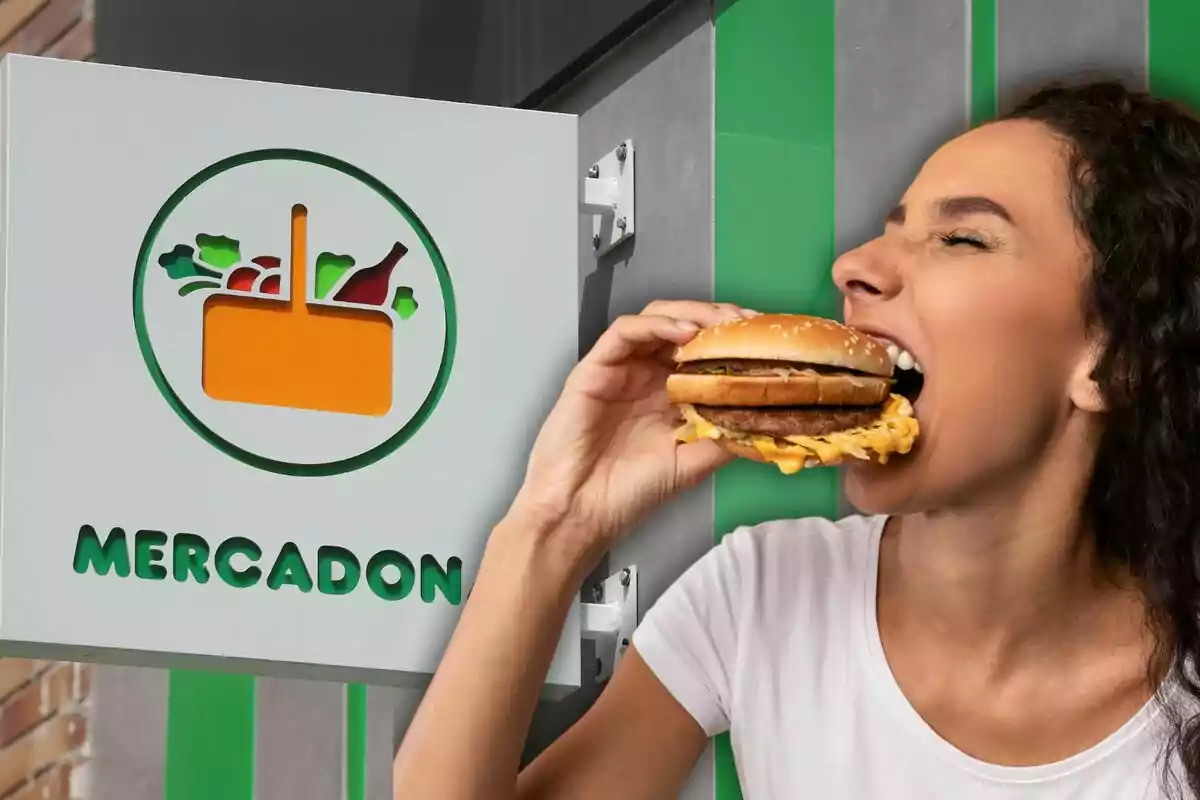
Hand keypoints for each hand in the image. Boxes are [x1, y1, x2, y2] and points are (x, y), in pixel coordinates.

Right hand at [510, 300, 756, 556]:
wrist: (581, 513)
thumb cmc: (625, 492)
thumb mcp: (692, 463)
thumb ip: (725, 437)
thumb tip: (765, 417)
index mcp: (667, 395)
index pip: (703, 350)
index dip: (733, 339)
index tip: (764, 337)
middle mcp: (644, 376)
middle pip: (683, 326)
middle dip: (718, 318)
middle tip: (747, 322)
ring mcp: (620, 370)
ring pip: (657, 319)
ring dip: (691, 314)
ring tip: (721, 323)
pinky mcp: (594, 368)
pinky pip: (625, 331)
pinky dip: (657, 325)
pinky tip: (684, 332)